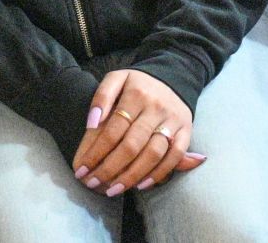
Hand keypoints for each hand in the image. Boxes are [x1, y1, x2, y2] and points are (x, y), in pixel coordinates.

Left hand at [71, 70, 204, 196]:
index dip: (96, 152)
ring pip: (153, 154)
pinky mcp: (186, 131)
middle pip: (132, 145)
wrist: (173, 76)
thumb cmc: (137, 84)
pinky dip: (159, 173)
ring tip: (113, 190)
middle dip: (110, 168)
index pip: (113, 129)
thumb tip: (92, 123)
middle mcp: (156, 108)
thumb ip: (102, 96)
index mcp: (136, 94)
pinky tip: (141, 185)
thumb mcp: (117, 79)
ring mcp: (173, 120)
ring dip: (132, 176)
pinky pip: (174, 156)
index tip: (81, 170)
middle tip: (93, 183)